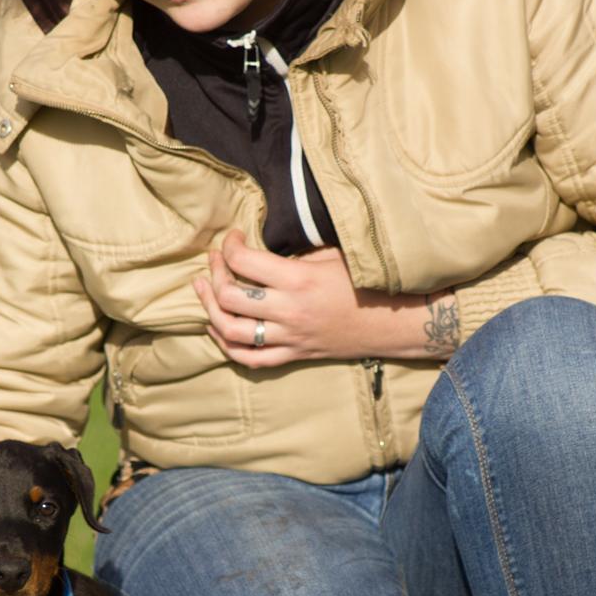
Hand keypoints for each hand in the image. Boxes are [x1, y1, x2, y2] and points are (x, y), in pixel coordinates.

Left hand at [193, 230, 457, 364]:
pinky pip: (250, 358)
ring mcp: (289, 337)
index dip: (229, 246)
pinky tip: (216, 328)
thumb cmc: (365, 281)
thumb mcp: (332, 254)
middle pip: (229, 296)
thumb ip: (295, 254)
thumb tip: (261, 245)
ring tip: (202, 289)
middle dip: (214, 273)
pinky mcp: (293, 354)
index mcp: (298, 280)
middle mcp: (288, 311)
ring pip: (231, 331)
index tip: (233, 237)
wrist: (393, 321)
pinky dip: (226, 345)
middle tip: (215, 259)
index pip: (243, 262)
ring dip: (210, 309)